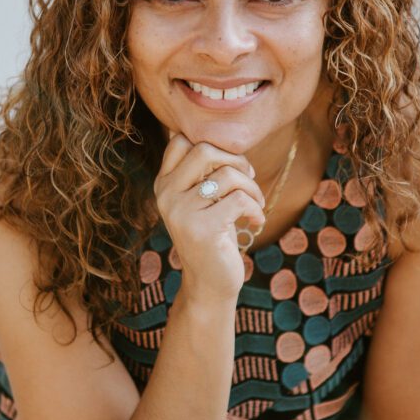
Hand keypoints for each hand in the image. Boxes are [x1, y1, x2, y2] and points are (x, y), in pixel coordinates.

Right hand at [154, 133, 265, 301]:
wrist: (209, 284)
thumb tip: (226, 136)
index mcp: (163, 184)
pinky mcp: (202, 229)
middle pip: (204, 150)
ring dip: (252, 188)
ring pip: (227, 175)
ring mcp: (180, 212)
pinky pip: (238, 199)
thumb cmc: (213, 236)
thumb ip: (204, 172)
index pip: (180, 140)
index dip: (213, 145)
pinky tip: (256, 221)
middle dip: (237, 161)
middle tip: (249, 180)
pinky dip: (255, 208)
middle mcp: (165, 195)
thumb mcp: (203, 200)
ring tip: (257, 204)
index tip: (230, 165)